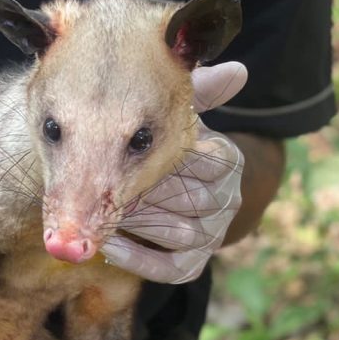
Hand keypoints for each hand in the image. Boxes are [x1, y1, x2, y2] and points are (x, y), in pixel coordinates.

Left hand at [101, 62, 246, 283]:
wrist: (173, 188)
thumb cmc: (168, 143)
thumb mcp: (182, 113)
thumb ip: (197, 92)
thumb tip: (238, 70)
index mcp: (227, 160)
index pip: (204, 160)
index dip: (167, 159)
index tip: (132, 153)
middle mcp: (227, 199)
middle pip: (186, 199)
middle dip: (143, 192)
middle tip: (102, 186)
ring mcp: (212, 234)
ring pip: (176, 233)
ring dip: (136, 223)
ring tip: (100, 211)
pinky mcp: (194, 263)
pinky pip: (170, 269)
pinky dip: (138, 259)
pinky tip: (109, 244)